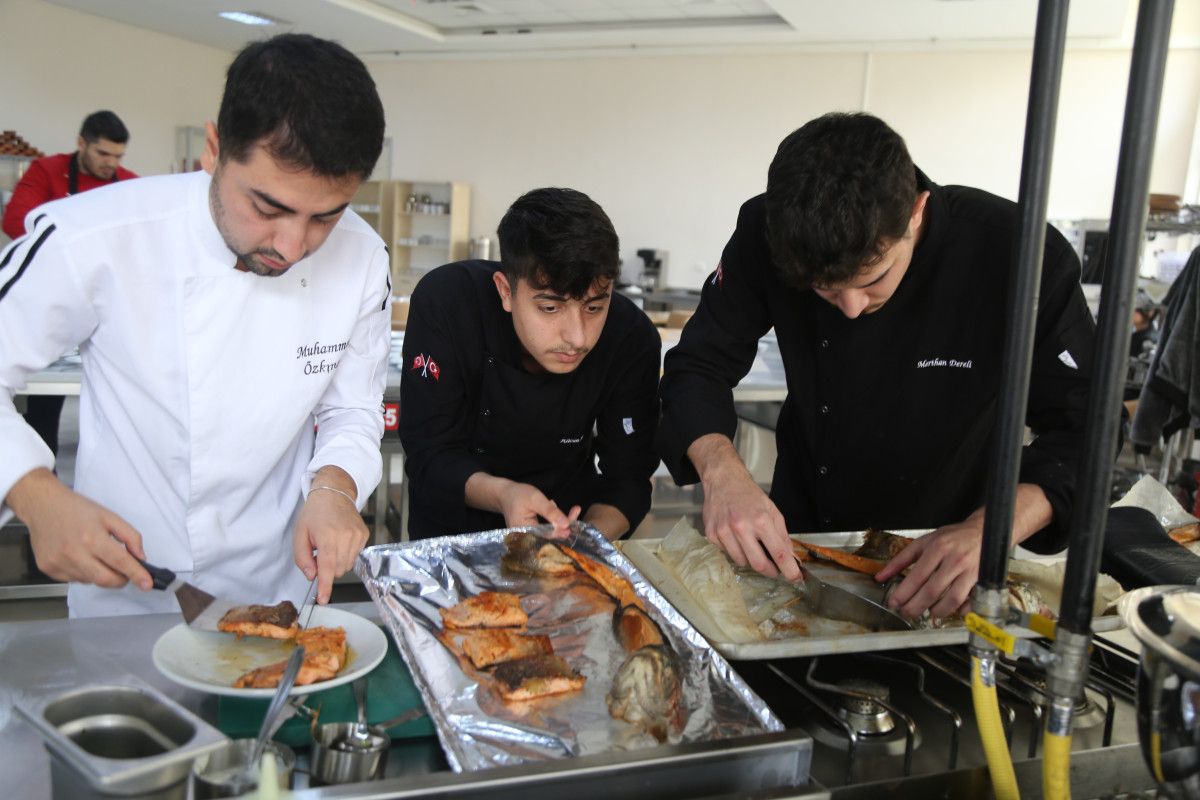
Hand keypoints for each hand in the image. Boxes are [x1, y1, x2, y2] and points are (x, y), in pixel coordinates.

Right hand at [8, 468, 150, 588]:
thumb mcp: (110, 516)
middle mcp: (73, 553)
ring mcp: (59, 563)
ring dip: (100, 574)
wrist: (43, 505)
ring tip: (95, 554)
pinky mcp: (48, 569)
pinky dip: (84, 573)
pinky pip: (74, 580)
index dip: (136, 574)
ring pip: (90, 581)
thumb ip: (130, 536)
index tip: (147, 584)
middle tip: (125, 572)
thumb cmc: (77, 509)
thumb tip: (140, 557)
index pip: (120, 562)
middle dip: (121, 580)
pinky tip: (80, 557)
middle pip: (105, 579)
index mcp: (91, 537)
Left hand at [293, 480, 368, 604]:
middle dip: (327, 569)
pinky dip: (345, 554)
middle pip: (337, 570)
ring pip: (347, 565)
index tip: (323, 599)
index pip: (327, 568)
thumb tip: (312, 575)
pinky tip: (340, 541)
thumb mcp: (299, 535)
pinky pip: (354, 556)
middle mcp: (345, 537)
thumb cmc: (314, 514)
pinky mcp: (364, 535)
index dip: (325, 586)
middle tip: (319, 554)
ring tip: (330, 545)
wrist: (334, 494)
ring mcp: (357, 536)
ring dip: (337, 562)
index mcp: (327, 536)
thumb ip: (302, 558)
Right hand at [496, 480, 579, 538]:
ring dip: (559, 519)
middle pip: (552, 535)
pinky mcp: (533, 532)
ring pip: (551, 531)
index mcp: (525, 532)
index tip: (574, 518)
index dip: (563, 528)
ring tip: (559, 505)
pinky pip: (547, 528)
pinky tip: (552, 506)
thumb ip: (550, 512)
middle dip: (564, 523)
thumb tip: (566, 525)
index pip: (549, 535)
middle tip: (576, 510)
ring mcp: (529, 536)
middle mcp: (527, 538)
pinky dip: (553, 519)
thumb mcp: (536, 500)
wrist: (505, 494)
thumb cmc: (518, 495)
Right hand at [688, 434, 796, 579]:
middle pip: (758, 564)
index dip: (789, 570)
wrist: (723, 480)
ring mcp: (724, 532)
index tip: (795, 578)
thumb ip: (782, 536)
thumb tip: (791, 558)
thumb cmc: (748, 495)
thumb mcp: (772, 511)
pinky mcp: (712, 535)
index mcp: (760, 520)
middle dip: (770, 571)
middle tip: (775, 570)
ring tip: (752, 545)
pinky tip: (736, 538)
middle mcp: (741, 527)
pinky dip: (735, 551)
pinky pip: (727, 554)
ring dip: (751, 560)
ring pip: (742, 562)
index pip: (778, 553)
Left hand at [875, 516, 983, 619]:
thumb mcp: (923, 543)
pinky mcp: (982, 580)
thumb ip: (900, 560)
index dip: (903, 593)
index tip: (893, 603)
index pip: (917, 577)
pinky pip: (970, 602)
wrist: (982, 532)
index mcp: (937, 549)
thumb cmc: (951, 538)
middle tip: (907, 613)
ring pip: (952, 599)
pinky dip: (958, 611)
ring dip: (937, 611)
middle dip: (916, 607)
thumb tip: (881, 577)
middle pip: (932, 591)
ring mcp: (970, 571)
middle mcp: (954, 560)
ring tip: (927, 612)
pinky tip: (949, 610)